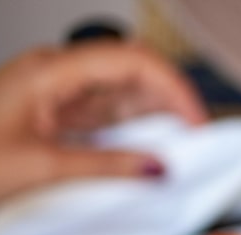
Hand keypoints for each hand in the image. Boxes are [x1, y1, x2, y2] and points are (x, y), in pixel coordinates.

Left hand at [0, 41, 207, 203]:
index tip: (197, 119)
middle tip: (198, 132)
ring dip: (157, 112)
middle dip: (171, 96)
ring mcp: (57, 94)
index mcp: (51, 72)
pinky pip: (107, 113)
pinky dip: (135, 128)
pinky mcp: (57, 117)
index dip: (173, 86)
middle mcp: (56, 75)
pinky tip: (150, 146)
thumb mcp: (42, 168)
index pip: (132, 60)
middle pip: (132, 69)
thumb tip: (155, 166)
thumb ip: (106, 165)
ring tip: (182, 141)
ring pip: (123, 90)